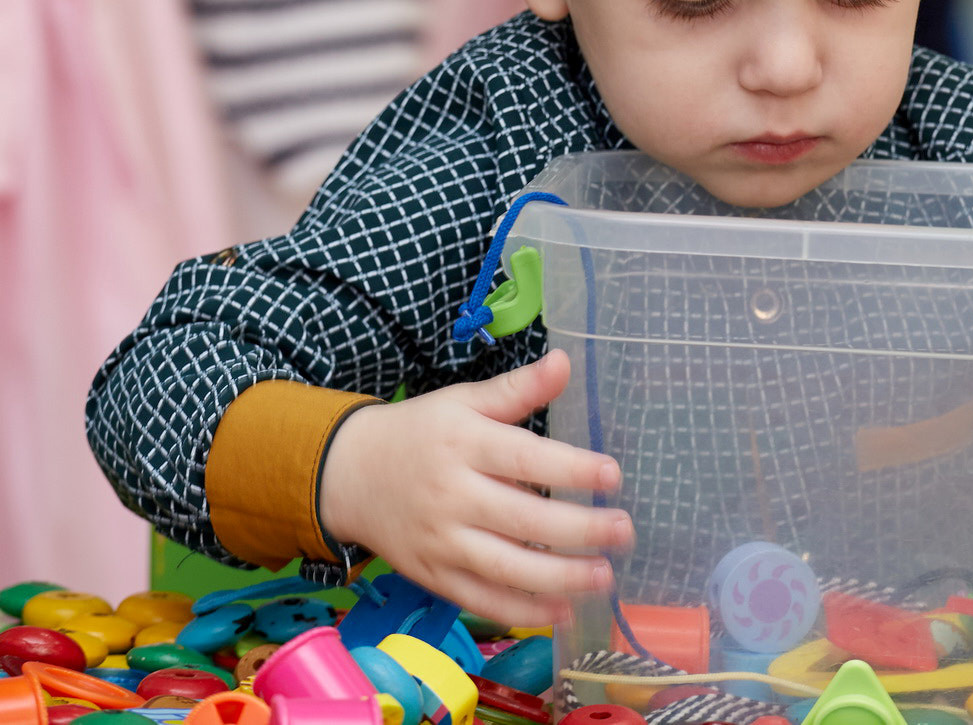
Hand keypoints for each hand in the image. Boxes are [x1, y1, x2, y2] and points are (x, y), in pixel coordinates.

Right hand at [318, 349, 633, 626]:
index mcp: (463, 444)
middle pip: (522, 520)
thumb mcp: (464, 401)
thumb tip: (564, 361)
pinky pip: (481, 600)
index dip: (571, 470)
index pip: (524, 459)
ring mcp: (441, 541)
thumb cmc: (420, 433)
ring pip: (505, 568)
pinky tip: (561, 611)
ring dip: (560, 578)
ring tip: (604, 576)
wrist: (348, 475)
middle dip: (579, 530)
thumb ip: (517, 388)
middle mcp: (452, 496)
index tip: (613, 475)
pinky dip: (521, 611)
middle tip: (624, 531)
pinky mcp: (432, 576)